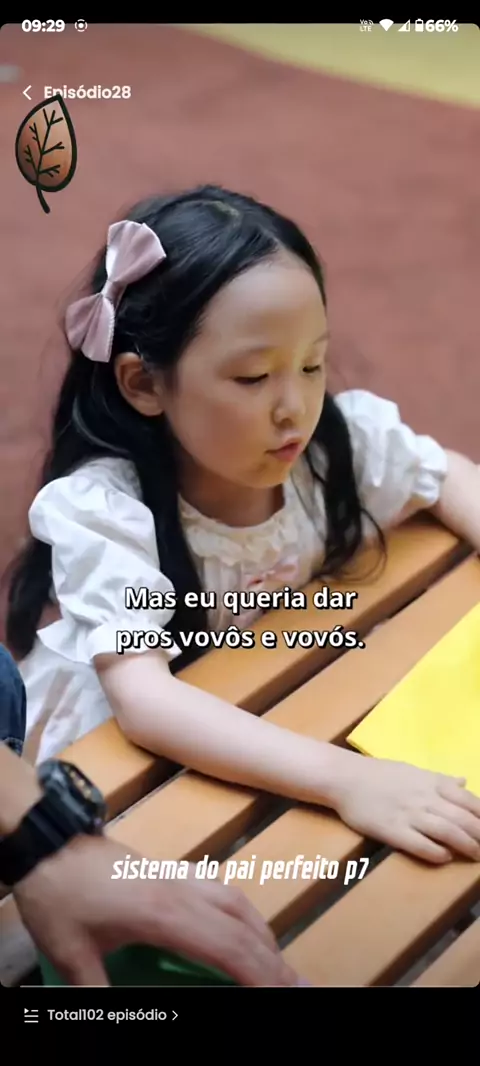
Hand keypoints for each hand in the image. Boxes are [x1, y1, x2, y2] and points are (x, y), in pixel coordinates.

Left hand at [13, 834, 301, 985]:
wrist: (48, 840)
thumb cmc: (59, 894)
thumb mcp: (71, 953)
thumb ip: (95, 993)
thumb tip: (105, 1021)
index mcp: (162, 912)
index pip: (225, 945)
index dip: (256, 972)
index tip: (279, 994)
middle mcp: (180, 891)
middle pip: (241, 924)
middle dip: (272, 959)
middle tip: (296, 987)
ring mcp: (177, 877)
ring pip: (237, 902)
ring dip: (263, 934)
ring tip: (279, 964)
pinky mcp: (169, 871)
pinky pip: (222, 891)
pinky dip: (244, 914)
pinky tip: (245, 929)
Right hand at [335, 757, 479, 863]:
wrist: (345, 777)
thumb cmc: (379, 773)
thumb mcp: (413, 770)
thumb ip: (440, 779)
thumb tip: (464, 781)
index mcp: (431, 782)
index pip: (468, 799)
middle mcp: (424, 798)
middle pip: (462, 818)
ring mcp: (409, 815)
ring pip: (447, 832)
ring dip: (466, 845)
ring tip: (476, 856)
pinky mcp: (393, 831)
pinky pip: (421, 845)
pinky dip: (437, 853)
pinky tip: (445, 858)